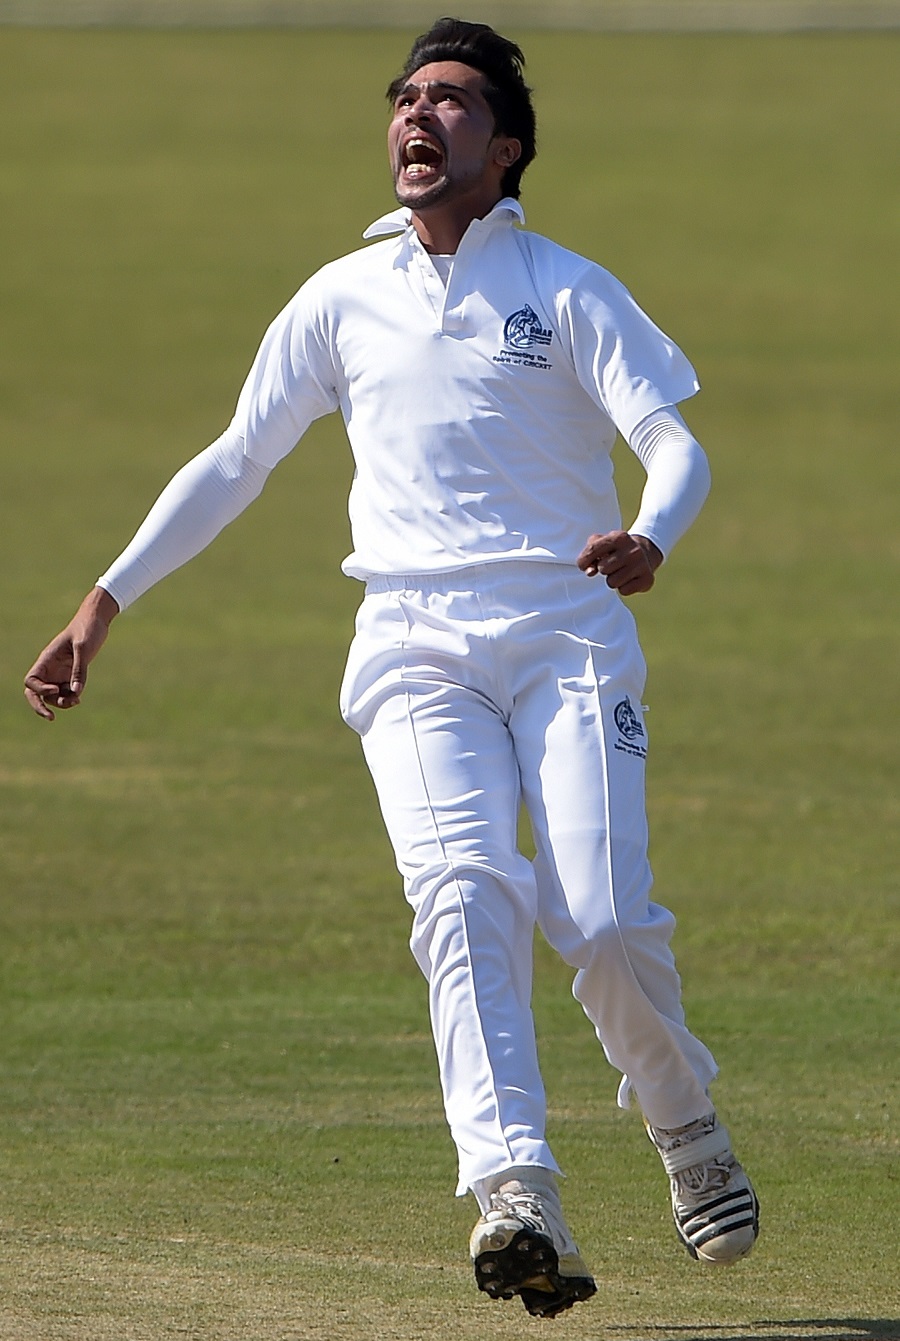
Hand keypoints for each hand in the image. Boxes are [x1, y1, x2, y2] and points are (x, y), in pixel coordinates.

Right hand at [24, 587, 119, 720]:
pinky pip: (65, 692)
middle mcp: (50, 668)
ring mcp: (59, 672)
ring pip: (52, 696)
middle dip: (40, 706)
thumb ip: (79, 669)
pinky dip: (70, 698)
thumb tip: (76, 692)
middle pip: (35, 692)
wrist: (97, 620)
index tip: (56, 689)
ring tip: (75, 702)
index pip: (32, 680)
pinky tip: (78, 697)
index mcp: (47, 659)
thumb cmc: (87, 629)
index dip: (40, 689)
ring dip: (60, 703)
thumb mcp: (84, 648)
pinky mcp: (71, 675)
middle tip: (51, 717)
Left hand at [576, 531, 662, 595]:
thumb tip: (590, 572)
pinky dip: (623, 587)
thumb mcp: (601, 543)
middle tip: (612, 565)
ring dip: (612, 580)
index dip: (583, 560)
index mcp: (619, 537)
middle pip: (602, 568)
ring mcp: (641, 564)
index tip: (583, 565)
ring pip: (612, 582)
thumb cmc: (615, 550)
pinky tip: (629, 579)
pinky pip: (623, 591)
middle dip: (603, 569)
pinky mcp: (647, 579)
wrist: (644, 553)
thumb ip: (589, 554)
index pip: (593, 549)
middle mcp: (632, 549)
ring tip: (620, 572)